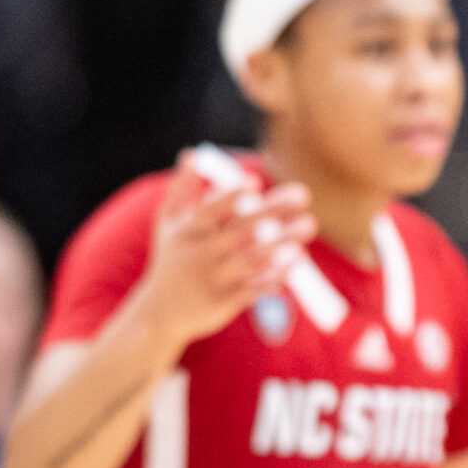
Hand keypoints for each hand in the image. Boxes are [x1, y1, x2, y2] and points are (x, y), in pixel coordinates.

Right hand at [137, 153, 314, 346]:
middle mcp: (199, 255)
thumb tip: (193, 154)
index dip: (229, 198)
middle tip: (303, 195)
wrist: (160, 313)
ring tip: (308, 226)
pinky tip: (295, 264)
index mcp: (187, 232)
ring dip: (282, 243)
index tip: (254, 183)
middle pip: (240, 231)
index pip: (209, 211)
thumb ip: (182, 189)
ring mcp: (212, 280)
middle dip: (272, 213)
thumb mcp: (168, 224)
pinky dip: (275, 277)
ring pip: (252, 260)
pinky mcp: (224, 303)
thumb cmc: (170, 259)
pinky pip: (254, 288)